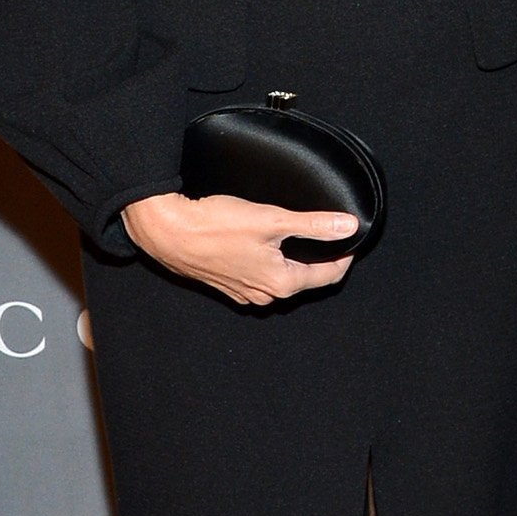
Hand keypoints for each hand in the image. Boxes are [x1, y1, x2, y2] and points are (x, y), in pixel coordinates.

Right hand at [121, 190, 358, 305]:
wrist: (168, 232)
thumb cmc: (214, 226)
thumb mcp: (272, 219)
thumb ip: (313, 225)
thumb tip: (347, 227)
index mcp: (281, 283)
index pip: (329, 276)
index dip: (343, 255)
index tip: (349, 237)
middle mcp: (264, 295)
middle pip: (305, 278)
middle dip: (319, 258)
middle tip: (325, 233)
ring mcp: (244, 293)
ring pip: (280, 278)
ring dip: (291, 260)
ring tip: (295, 236)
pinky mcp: (226, 285)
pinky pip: (258, 277)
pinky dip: (267, 263)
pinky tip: (262, 244)